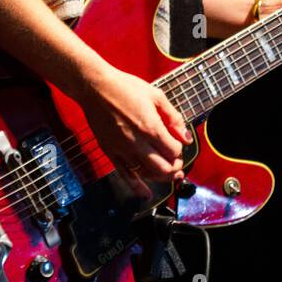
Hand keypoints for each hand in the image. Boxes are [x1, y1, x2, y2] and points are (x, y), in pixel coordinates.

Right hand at [72, 62, 191, 195]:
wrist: (95, 87)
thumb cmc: (125, 87)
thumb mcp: (156, 96)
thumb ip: (174, 117)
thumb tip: (186, 137)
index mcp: (151, 127)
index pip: (174, 150)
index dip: (180, 149)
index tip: (178, 143)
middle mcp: (138, 142)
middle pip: (164, 168)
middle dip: (175, 167)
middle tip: (177, 162)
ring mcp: (122, 150)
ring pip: (147, 174)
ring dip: (161, 176)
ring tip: (167, 172)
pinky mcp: (110, 153)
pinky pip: (125, 175)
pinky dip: (137, 187)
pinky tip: (146, 194)